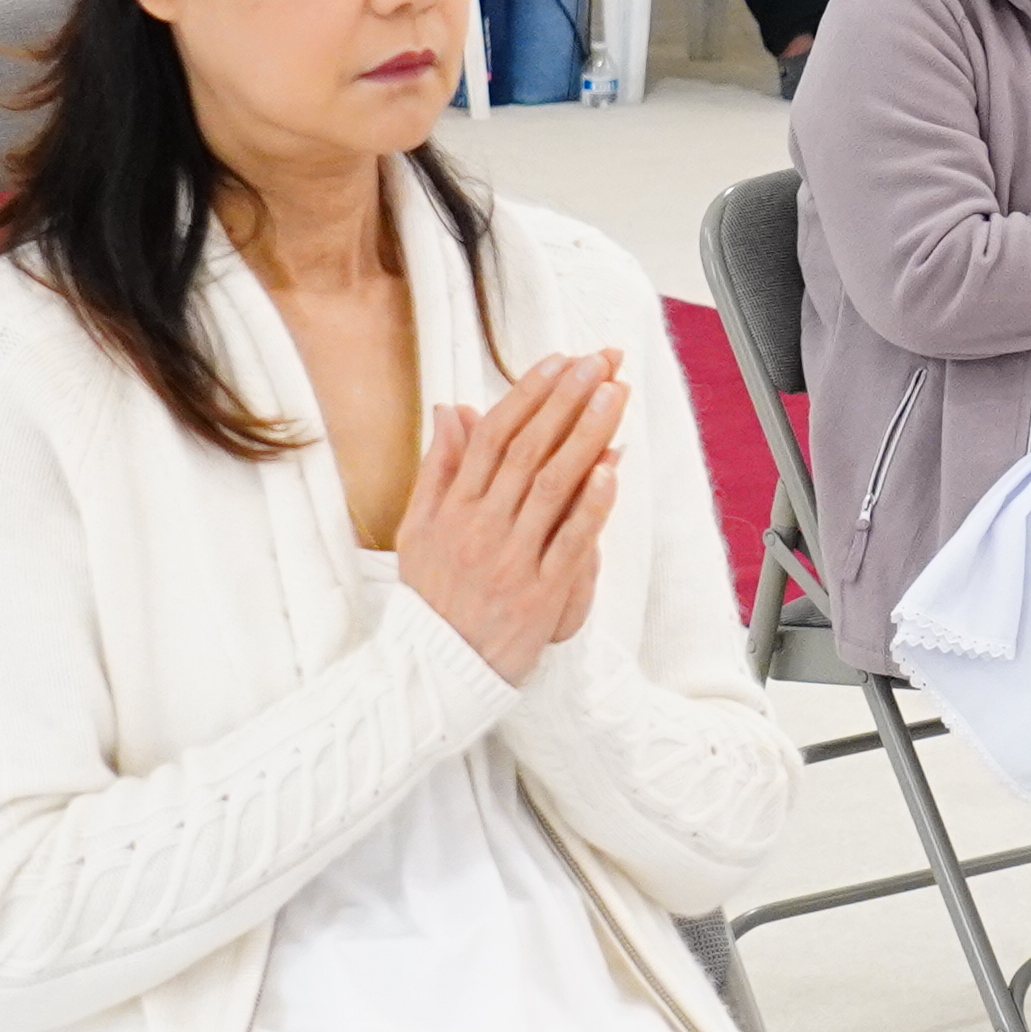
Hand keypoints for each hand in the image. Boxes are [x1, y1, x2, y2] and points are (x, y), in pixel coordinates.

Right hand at [398, 348, 624, 684]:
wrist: (436, 670)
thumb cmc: (430, 597)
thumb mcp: (416, 528)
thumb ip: (438, 467)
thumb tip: (453, 409)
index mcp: (452, 506)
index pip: (494, 435)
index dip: (529, 393)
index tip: (560, 361)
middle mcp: (481, 526)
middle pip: (529, 449)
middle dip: (567, 399)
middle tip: (600, 361)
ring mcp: (512, 559)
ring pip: (552, 485)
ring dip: (586, 435)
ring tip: (614, 395)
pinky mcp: (539, 593)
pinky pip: (570, 543)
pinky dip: (591, 505)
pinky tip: (611, 469)